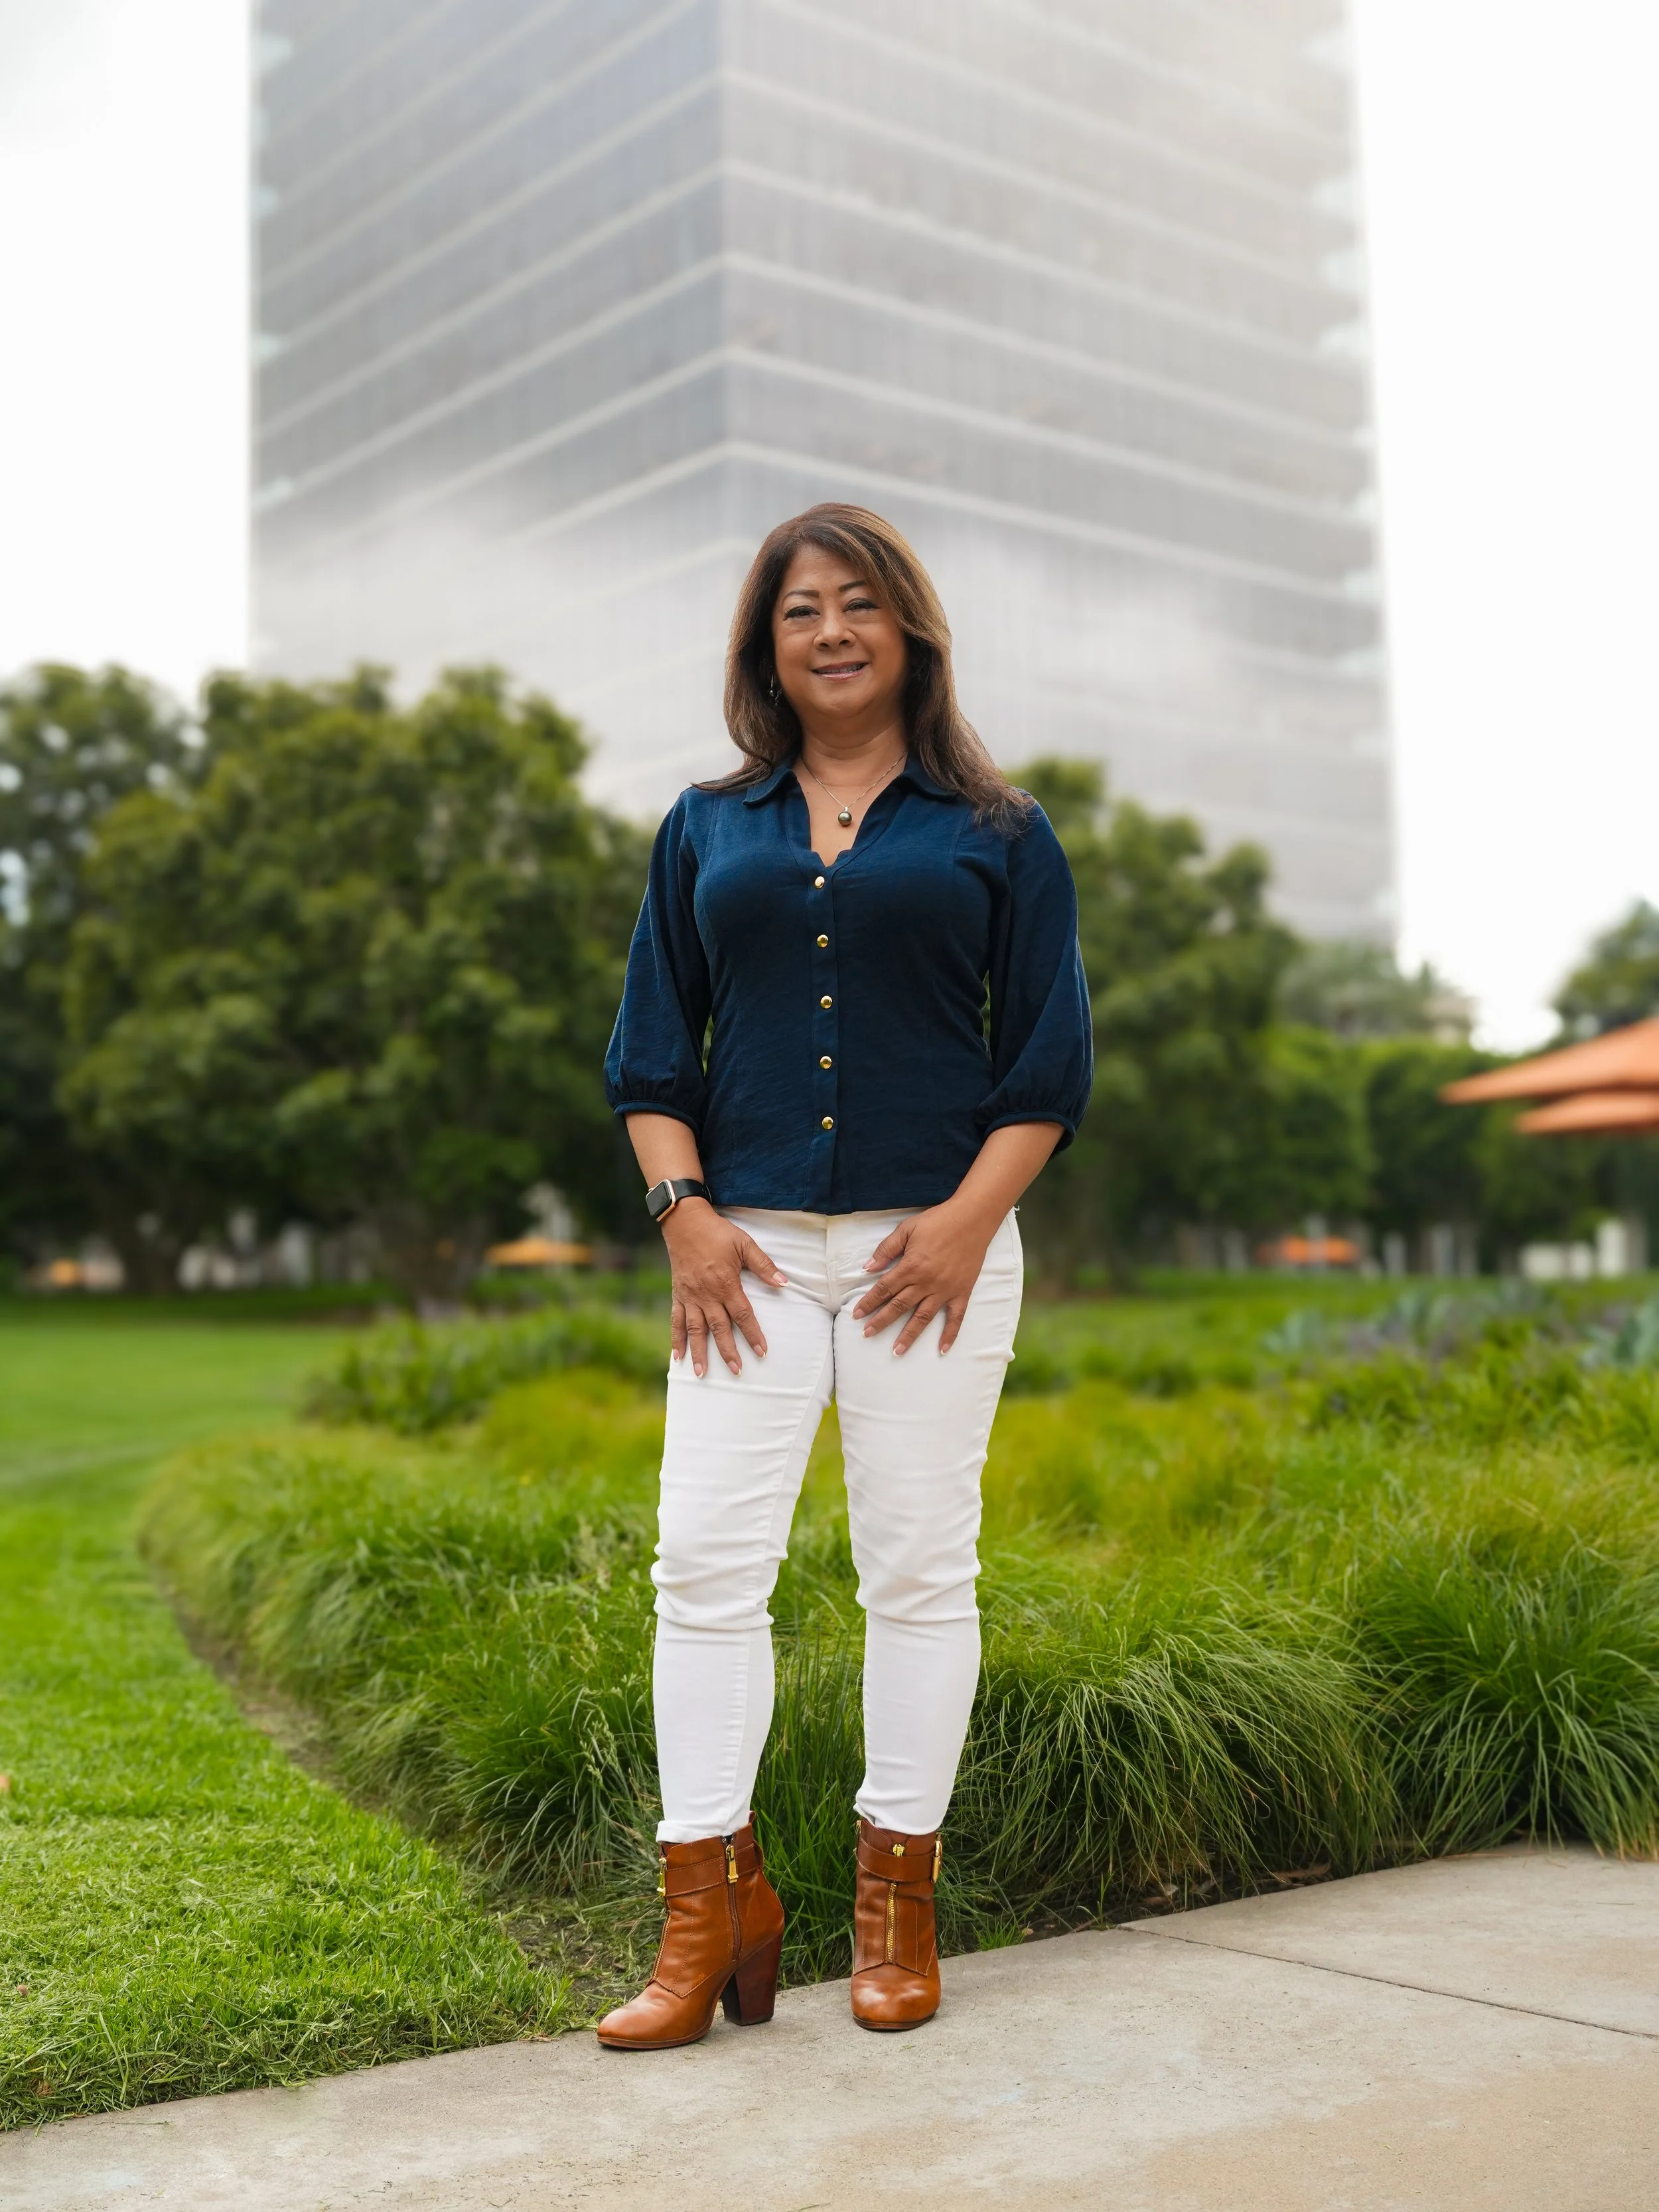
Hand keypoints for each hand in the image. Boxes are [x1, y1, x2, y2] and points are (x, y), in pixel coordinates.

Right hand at [662, 1201, 786, 1376]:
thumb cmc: (717, 1232)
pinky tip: (676, 1356)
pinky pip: (676, 1320)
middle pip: (720, 1328)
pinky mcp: (678, 1294)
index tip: (761, 1352)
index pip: (743, 1315)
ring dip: (699, 1352)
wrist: (685, 1222)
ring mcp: (690, 1296)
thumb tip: (783, 1283)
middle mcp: (707, 1294)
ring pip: (696, 1330)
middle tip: (737, 1371)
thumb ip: (764, 1265)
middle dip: (729, 1351)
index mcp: (726, 1283)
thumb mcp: (744, 1244)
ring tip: (701, 1374)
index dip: (753, 1335)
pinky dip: (676, 1338)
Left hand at [852, 1201, 997, 1355]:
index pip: (884, 1289)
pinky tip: (942, 1349)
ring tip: (896, 1351)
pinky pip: (956, 1318)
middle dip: (880, 1322)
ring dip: (909, 1335)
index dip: (869, 1303)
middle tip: (866, 1334)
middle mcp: (926, 1282)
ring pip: (923, 1318)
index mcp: (910, 1266)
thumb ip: (886, 1249)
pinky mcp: (962, 1292)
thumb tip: (868, 1268)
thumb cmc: (938, 1221)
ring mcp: (945, 1290)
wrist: (972, 1218)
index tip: (856, 1315)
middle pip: (899, 1307)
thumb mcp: (907, 1229)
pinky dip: (950, 1334)